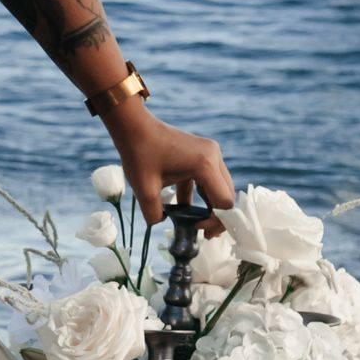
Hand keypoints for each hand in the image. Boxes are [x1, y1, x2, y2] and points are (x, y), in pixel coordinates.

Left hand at [103, 103, 234, 230]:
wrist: (133, 127)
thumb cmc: (138, 154)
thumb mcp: (144, 190)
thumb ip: (154, 214)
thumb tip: (160, 224)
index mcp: (204, 165)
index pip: (224, 202)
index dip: (215, 221)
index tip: (196, 229)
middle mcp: (213, 156)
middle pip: (226, 195)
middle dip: (217, 216)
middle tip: (202, 233)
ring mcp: (210, 152)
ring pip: (220, 187)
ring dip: (210, 205)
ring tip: (195, 224)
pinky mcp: (203, 153)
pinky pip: (209, 179)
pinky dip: (200, 194)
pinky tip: (183, 207)